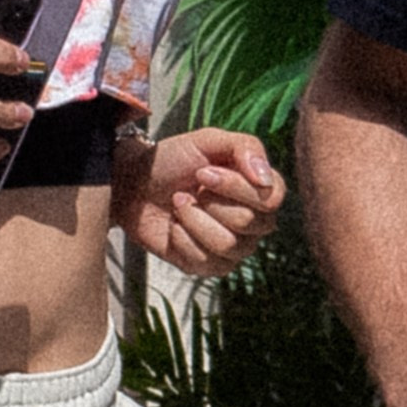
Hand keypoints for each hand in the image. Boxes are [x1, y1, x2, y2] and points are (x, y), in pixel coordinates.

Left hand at [119, 129, 284, 275]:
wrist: (135, 184)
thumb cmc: (174, 160)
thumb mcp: (208, 140)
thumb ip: (245, 147)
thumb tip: (264, 179)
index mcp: (261, 189)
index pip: (271, 198)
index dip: (236, 187)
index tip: (203, 173)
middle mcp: (255, 220)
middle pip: (249, 223)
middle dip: (209, 203)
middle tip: (189, 189)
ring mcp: (235, 246)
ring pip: (227, 245)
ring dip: (193, 220)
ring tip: (179, 204)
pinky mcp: (210, 266)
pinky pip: (205, 262)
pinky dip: (181, 239)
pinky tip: (174, 226)